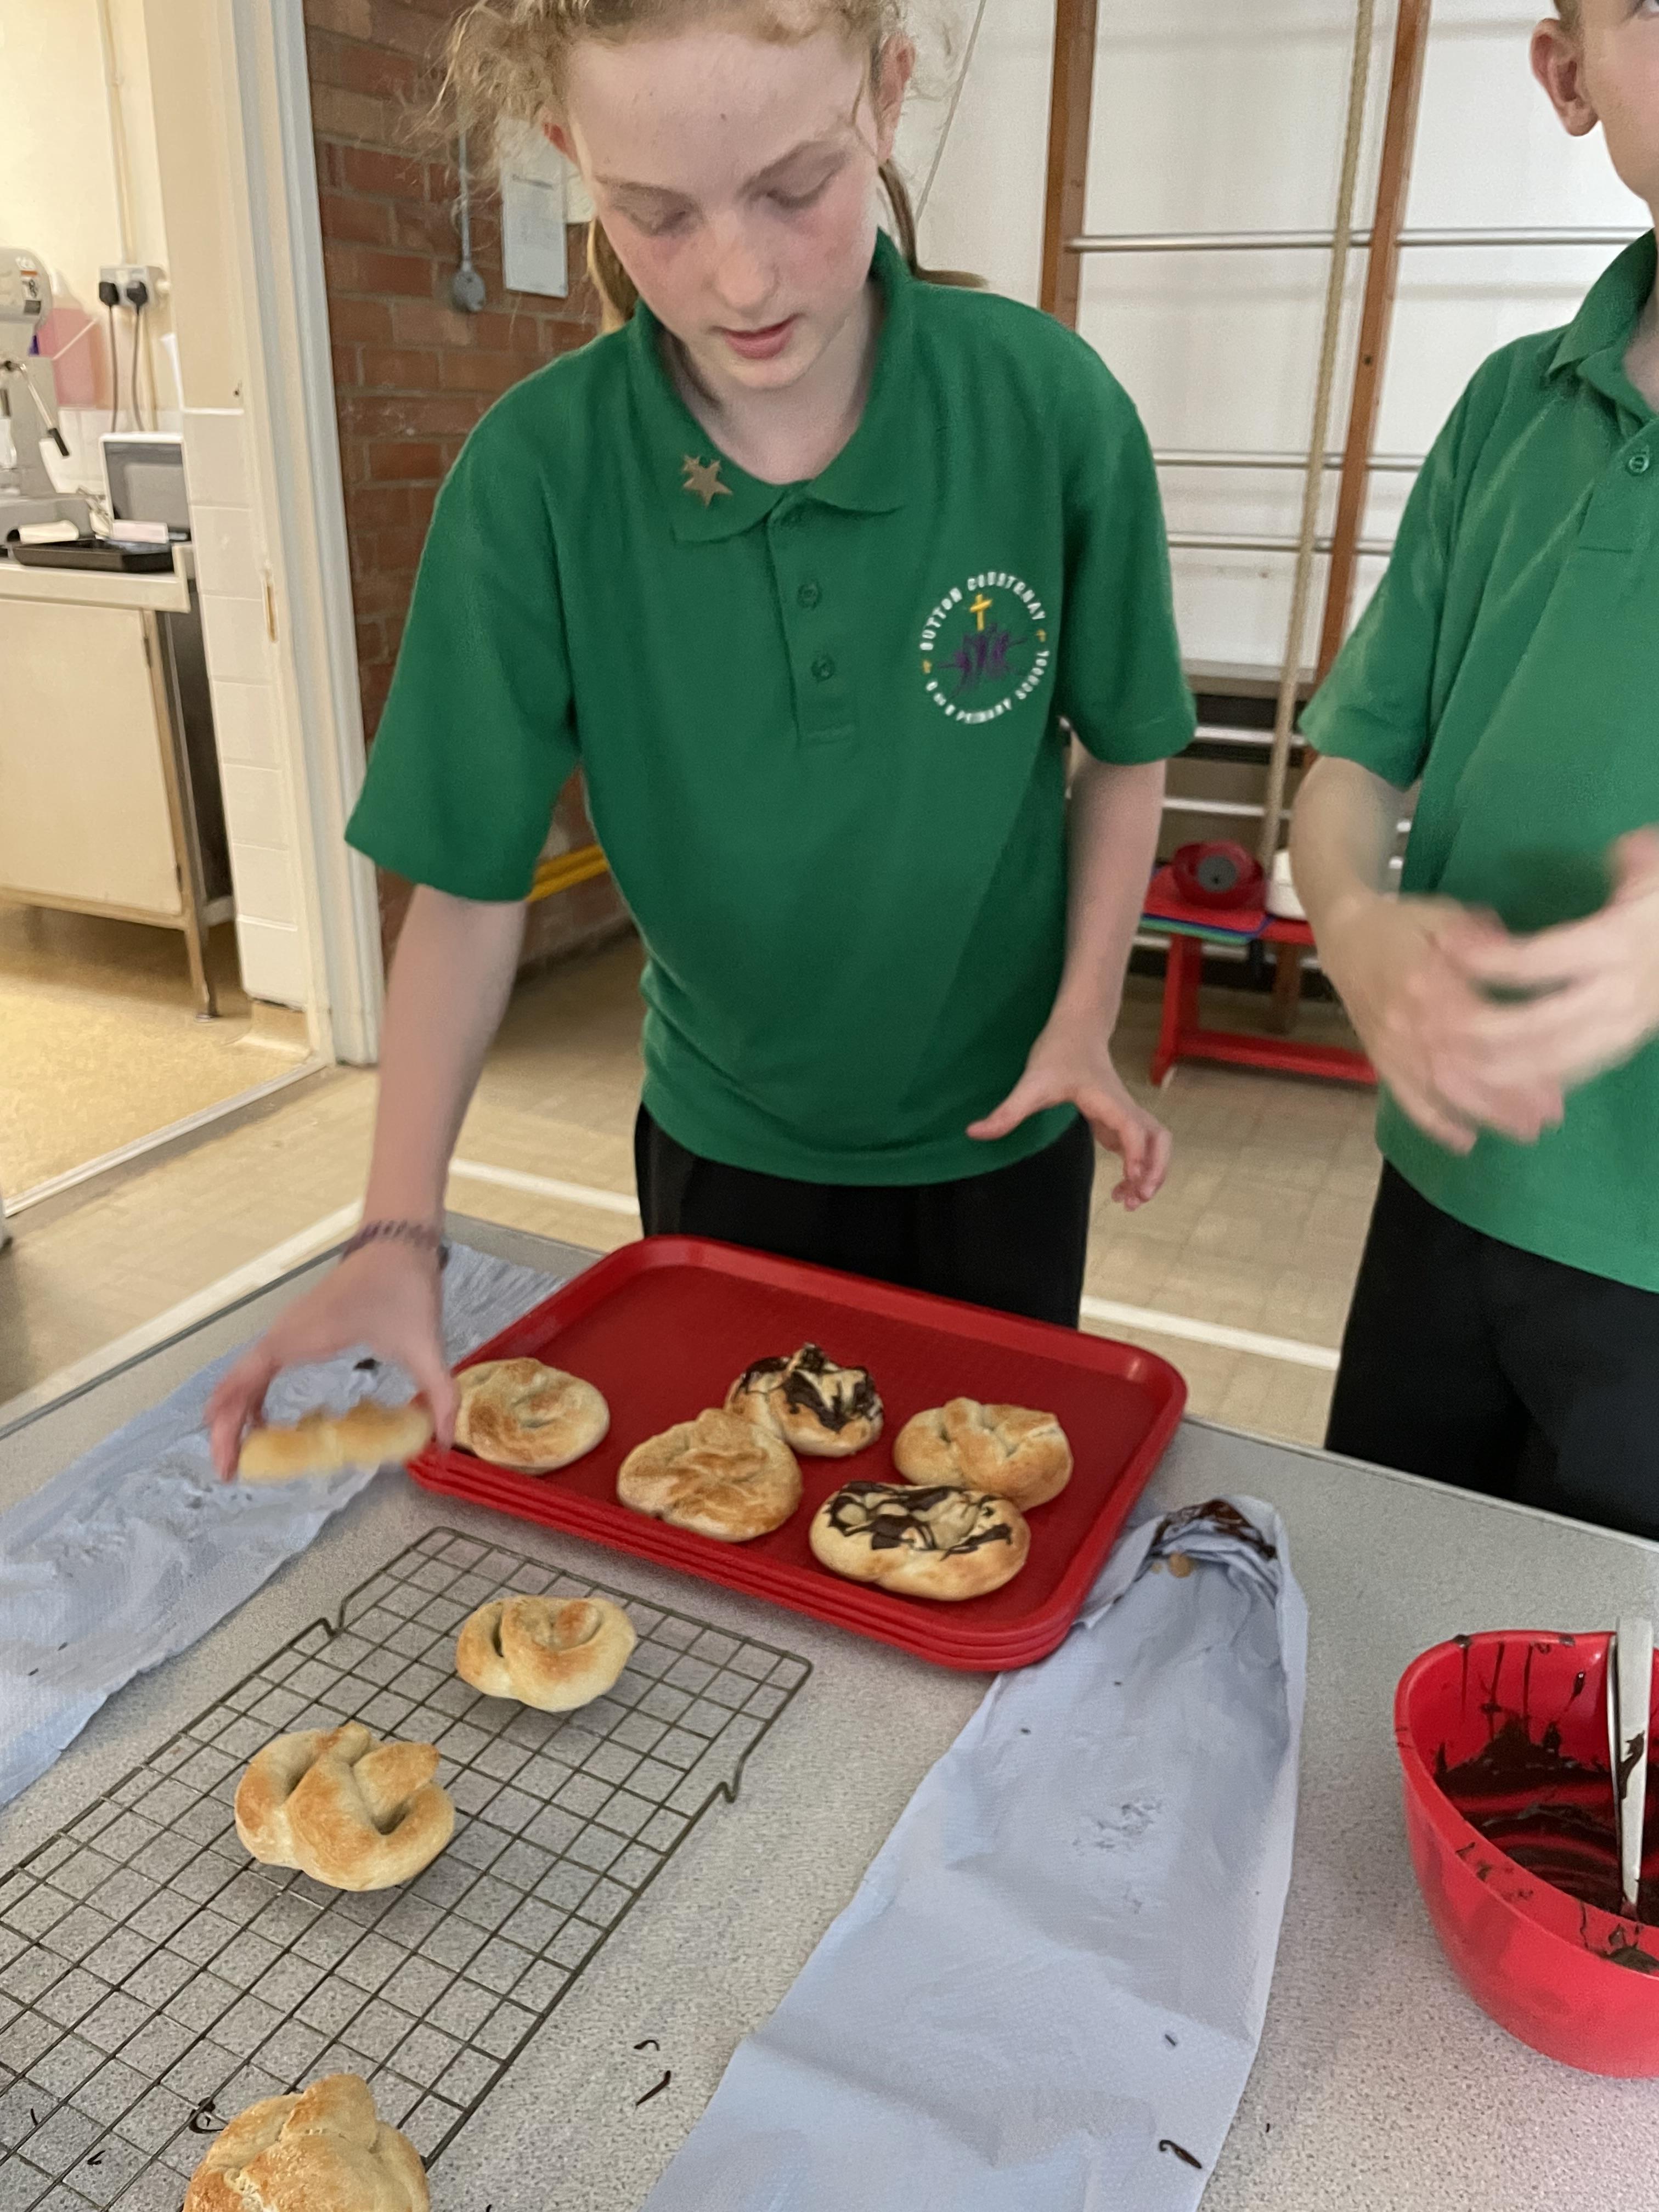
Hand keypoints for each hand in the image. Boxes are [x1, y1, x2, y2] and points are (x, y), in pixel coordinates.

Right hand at [205, 1242, 455, 1480]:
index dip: (228, 1428)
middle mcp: (283, 1334)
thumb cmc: (404, 1288)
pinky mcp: (295, 1330)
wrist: (397, 1242)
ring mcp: (286, 1330)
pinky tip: (262, 1422)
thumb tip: (446, 1442)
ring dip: (234, 1414)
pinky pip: (260, 1368)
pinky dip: (251, 1396)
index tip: (228, 1466)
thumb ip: (439, 1394)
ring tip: (238, 1457)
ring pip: (241, 1377)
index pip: (244, 1385)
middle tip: (229, 1473)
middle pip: (233, 1386)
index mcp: (302, 1338)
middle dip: (225, 1431)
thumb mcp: (425, 1345)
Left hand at [968, 1014, 1171, 1209]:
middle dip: (1156, 1169)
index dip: (1137, 1153)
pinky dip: (1139, 1169)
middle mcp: (1123, 1107)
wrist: (1077, 1028)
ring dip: (1151, 1172)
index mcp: (1107, 1099)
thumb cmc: (1058, 1051)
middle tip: (1136, 1199)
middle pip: (1159, 1139)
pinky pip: (1141, 1147)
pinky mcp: (1118, 1119)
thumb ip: (1007, 1111)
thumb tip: (973, 1133)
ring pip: (1155, 1144)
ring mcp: (1124, 1113)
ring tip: (1128, 1201)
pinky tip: (1120, 1189)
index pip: (1132, 1127)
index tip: (1133, 1179)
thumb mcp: (1031, 1082)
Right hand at [1319, 892, 1565, 1152]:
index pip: (1478, 1027)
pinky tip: (1465, 1140)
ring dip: (1481, 1112)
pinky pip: (1404, 1095)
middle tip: (1549, 1116)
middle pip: (1461, 1066)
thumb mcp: (1446, 917)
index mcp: (1426, 979)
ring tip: (1522, 1131)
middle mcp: (1405, 1017)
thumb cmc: (1403, 923)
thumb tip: (1522, 959)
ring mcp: (1390, 1041)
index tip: (1554, 1073)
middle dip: (1507, 1096)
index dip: (1515, 1056)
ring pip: (1437, 1087)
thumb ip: (1482, 939)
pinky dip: (1434, 1121)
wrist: (1343, 931)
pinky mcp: (1378, 1056)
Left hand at [1434, 828, 1658, 1096]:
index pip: (1538, 960)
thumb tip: (1619, 851)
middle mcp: (1617, 998)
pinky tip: (1484, 1086)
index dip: (1486, 958)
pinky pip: (1567, 1077)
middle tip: (1423, 1021)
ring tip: (1439, 1063)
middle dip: (1473, 1030)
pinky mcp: (1619, 1052)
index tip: (1442, 947)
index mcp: (1617, 947)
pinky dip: (1524, 1086)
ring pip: (1546, 1063)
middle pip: (1533, 1028)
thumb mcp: (1657, 881)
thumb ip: (1632, 864)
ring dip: (1489, 1068)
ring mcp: (1620, 1032)